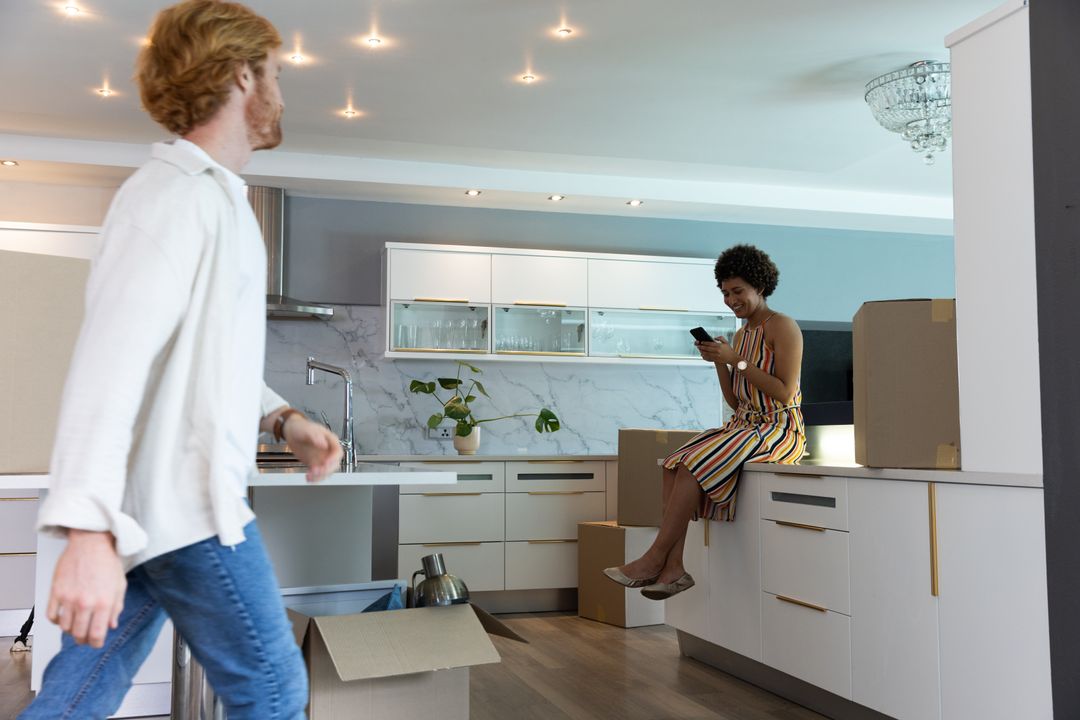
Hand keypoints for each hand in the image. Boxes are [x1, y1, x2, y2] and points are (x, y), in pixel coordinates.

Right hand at [47, 530, 125, 647]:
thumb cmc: (107, 561)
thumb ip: (117, 607)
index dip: (96, 643)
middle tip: (85, 636)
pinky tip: (62, 618)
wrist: (91, 542)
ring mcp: (69, 598)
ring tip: (75, 625)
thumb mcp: (120, 585)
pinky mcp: (56, 592)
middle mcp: (85, 603)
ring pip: (64, 627)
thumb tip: (111, 626)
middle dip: (83, 639)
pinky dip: (56, 621)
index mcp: (104, 603)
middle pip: (79, 634)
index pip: (97, 635)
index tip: (96, 643)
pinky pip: (51, 616)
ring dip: (70, 630)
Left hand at [284, 414, 343, 482]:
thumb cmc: (301, 428)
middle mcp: (329, 450)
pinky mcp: (315, 464)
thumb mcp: (308, 430)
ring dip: (320, 476)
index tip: (326, 463)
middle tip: (317, 471)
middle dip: (327, 470)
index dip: (334, 458)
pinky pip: (318, 473)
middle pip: (334, 463)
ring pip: (327, 471)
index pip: (338, 451)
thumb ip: (316, 436)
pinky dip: (314, 477)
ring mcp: (322, 458)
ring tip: (310, 476)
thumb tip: (324, 444)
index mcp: (331, 440)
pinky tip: (308, 477)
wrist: (291, 432)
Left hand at [695, 336, 739, 365]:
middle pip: (707, 348)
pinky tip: (702, 354)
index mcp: (719, 346)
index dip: (705, 342)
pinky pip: (708, 357)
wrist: (732, 358)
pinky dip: (705, 355)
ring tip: (699, 349)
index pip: (710, 343)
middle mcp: (717, 351)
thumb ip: (720, 338)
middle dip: (701, 346)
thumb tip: (714, 338)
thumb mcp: (726, 342)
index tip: (701, 342)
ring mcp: (716, 356)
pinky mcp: (716, 359)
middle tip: (698, 345)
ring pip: (707, 353)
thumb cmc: (729, 350)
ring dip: (702, 351)